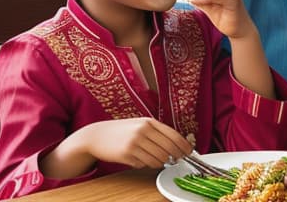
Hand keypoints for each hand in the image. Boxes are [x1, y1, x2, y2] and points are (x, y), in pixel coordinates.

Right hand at [40, 117, 192, 178]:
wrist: (97, 135)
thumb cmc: (122, 131)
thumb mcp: (140, 125)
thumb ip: (156, 133)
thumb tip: (176, 146)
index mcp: (149, 122)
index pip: (173, 135)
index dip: (183, 145)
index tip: (189, 152)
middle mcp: (143, 130)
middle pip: (168, 148)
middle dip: (175, 156)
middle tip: (177, 159)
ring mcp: (135, 142)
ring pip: (158, 159)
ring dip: (158, 162)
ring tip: (151, 157)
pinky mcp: (127, 154)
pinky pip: (144, 164)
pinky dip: (145, 164)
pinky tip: (137, 158)